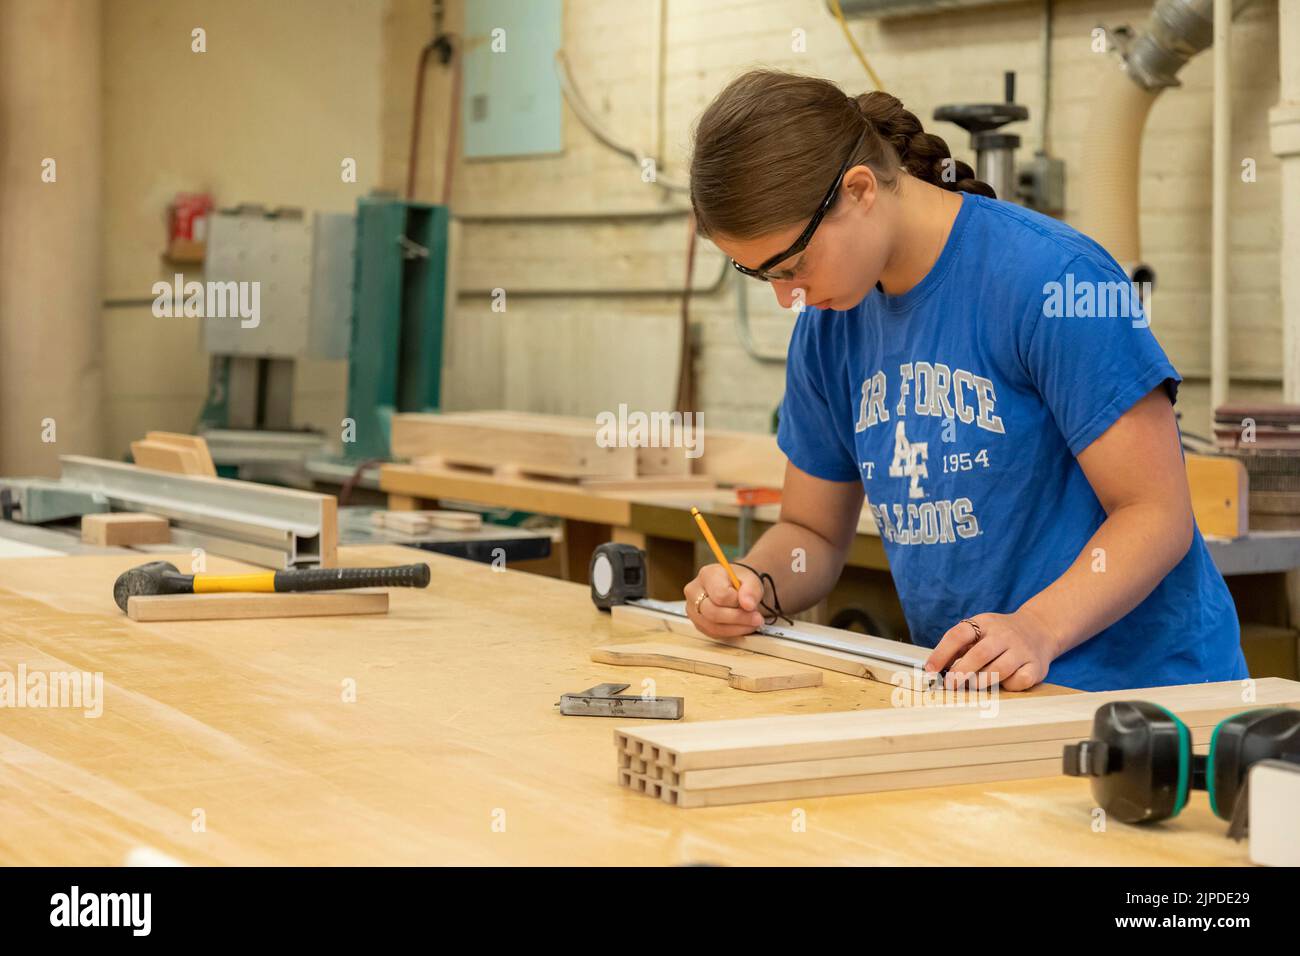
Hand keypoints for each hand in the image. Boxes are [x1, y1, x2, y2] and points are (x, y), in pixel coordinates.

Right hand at [684, 563, 765, 637]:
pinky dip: (731, 633)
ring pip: (713, 626)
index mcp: (707, 574)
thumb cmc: (740, 582)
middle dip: (738, 618)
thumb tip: (748, 605)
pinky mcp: (698, 623)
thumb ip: (751, 591)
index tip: (751, 604)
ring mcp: (693, 609)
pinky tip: (742, 626)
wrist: (735, 587)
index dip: (738, 602)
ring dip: (737, 628)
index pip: (720, 594)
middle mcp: (694, 591)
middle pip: (713, 612)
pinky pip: (713, 633)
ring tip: (752, 623)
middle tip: (757, 618)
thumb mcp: (751, 580)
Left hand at [924, 609, 1058, 691]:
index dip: (941, 653)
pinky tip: (1003, 683)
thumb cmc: (999, 636)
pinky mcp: (1036, 666)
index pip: (958, 635)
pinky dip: (1008, 686)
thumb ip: (957, 648)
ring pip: (999, 669)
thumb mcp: (978, 632)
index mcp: (984, 623)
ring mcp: (1021, 650)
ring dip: (981, 681)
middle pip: (979, 654)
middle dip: (961, 672)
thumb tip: (933, 669)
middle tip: (950, 684)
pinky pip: (1019, 680)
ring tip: (973, 686)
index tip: (930, 670)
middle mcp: (1004, 635)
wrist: (1039, 629)